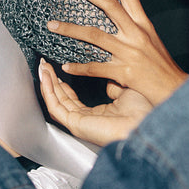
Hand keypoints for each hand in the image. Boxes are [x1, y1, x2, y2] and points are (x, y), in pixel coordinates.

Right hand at [38, 59, 152, 144]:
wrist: (145, 122)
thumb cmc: (142, 112)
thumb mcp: (125, 91)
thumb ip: (113, 86)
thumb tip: (107, 77)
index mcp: (97, 115)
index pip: (73, 100)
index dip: (64, 84)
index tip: (58, 69)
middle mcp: (86, 120)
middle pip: (61, 100)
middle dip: (52, 81)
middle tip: (44, 65)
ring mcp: (79, 123)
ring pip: (56, 103)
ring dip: (47, 84)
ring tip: (42, 68)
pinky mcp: (76, 124)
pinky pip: (56, 107)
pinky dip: (49, 92)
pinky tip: (46, 77)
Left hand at [48, 0, 188, 105]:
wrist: (177, 90)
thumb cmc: (161, 66)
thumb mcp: (150, 40)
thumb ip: (131, 29)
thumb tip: (111, 21)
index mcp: (143, 24)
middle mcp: (137, 34)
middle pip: (109, 5)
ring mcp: (131, 53)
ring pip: (94, 36)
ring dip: (70, 29)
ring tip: (51, 25)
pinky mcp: (126, 73)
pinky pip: (96, 68)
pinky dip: (79, 68)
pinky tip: (65, 67)